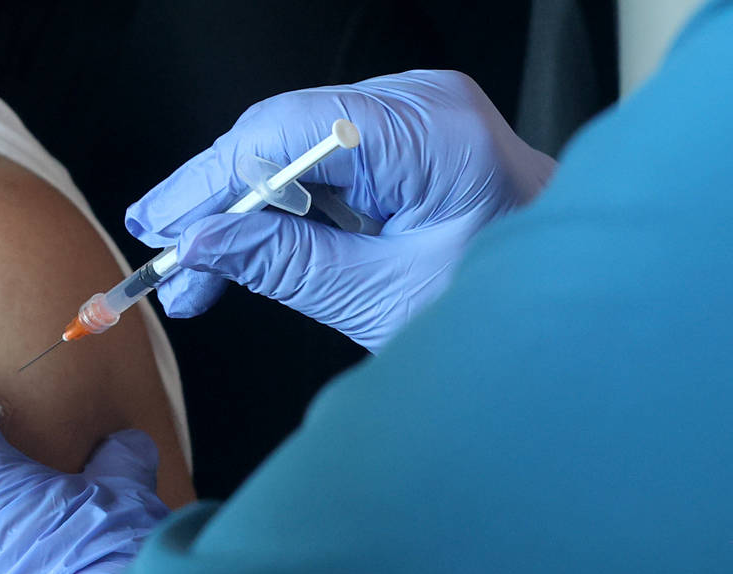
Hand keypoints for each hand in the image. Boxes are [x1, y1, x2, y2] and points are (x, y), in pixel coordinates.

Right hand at [126, 71, 555, 351]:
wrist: (573, 307)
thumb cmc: (505, 309)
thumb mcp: (379, 298)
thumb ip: (284, 264)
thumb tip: (199, 246)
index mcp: (426, 134)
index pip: (282, 134)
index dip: (208, 184)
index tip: (160, 233)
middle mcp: (418, 105)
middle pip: (279, 135)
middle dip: (215, 203)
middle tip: (166, 264)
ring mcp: (413, 117)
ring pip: (291, 151)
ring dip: (240, 212)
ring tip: (197, 275)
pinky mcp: (405, 141)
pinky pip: (319, 164)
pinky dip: (279, 211)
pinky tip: (243, 250)